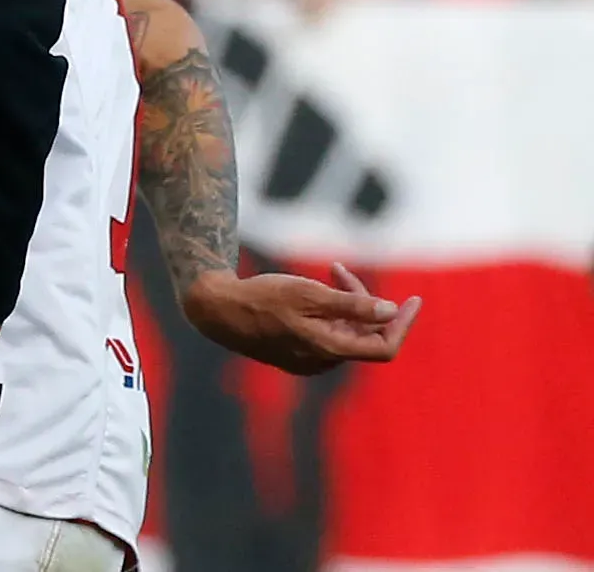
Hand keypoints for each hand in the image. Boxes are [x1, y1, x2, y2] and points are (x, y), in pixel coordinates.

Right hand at [181, 264, 420, 374]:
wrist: (218, 310)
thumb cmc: (262, 298)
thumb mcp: (309, 293)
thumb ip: (352, 304)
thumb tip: (391, 311)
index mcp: (330, 349)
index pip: (384, 346)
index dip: (403, 324)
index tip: (413, 300)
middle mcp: (324, 361)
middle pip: (362, 333)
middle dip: (362, 301)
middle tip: (340, 270)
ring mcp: (310, 360)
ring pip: (345, 331)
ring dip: (345, 304)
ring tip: (327, 275)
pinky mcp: (298, 354)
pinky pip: (327, 334)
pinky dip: (329, 313)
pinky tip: (313, 292)